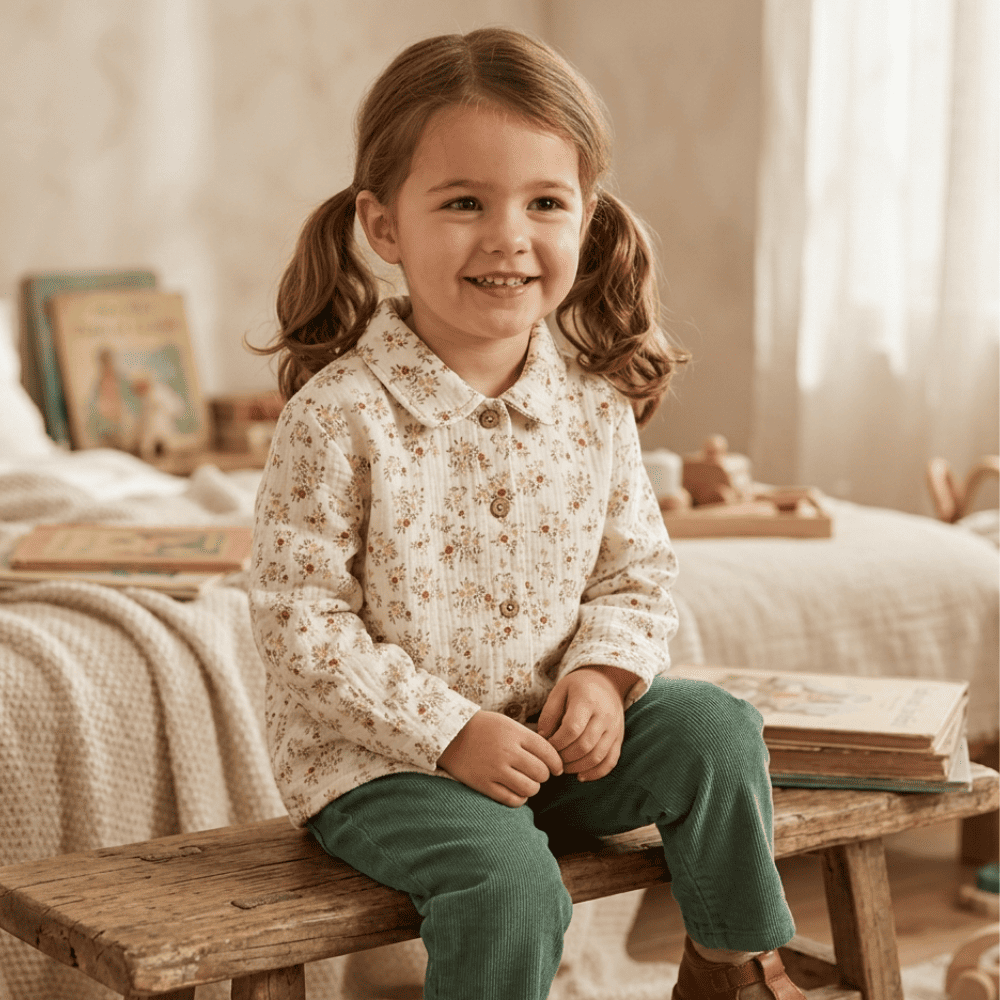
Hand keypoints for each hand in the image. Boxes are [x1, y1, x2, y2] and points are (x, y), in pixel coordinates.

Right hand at [437, 710, 564, 807]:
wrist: (450, 734)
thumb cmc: (483, 727)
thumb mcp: (507, 724)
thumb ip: (528, 738)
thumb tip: (552, 756)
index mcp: (515, 734)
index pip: (548, 752)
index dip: (557, 763)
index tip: (557, 769)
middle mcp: (507, 752)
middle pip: (541, 772)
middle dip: (544, 776)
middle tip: (538, 774)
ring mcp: (495, 769)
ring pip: (530, 788)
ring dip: (532, 788)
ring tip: (526, 783)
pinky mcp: (483, 784)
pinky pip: (512, 800)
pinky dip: (519, 799)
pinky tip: (516, 792)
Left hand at [536, 666, 632, 781]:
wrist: (606, 682)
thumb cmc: (577, 687)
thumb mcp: (559, 691)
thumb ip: (549, 714)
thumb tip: (543, 739)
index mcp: (587, 700)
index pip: (572, 728)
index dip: (557, 742)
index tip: (547, 745)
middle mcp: (604, 716)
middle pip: (585, 745)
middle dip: (565, 757)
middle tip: (553, 759)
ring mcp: (614, 729)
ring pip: (597, 757)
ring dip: (577, 767)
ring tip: (563, 767)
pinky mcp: (619, 739)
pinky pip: (610, 761)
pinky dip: (595, 773)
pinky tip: (580, 776)